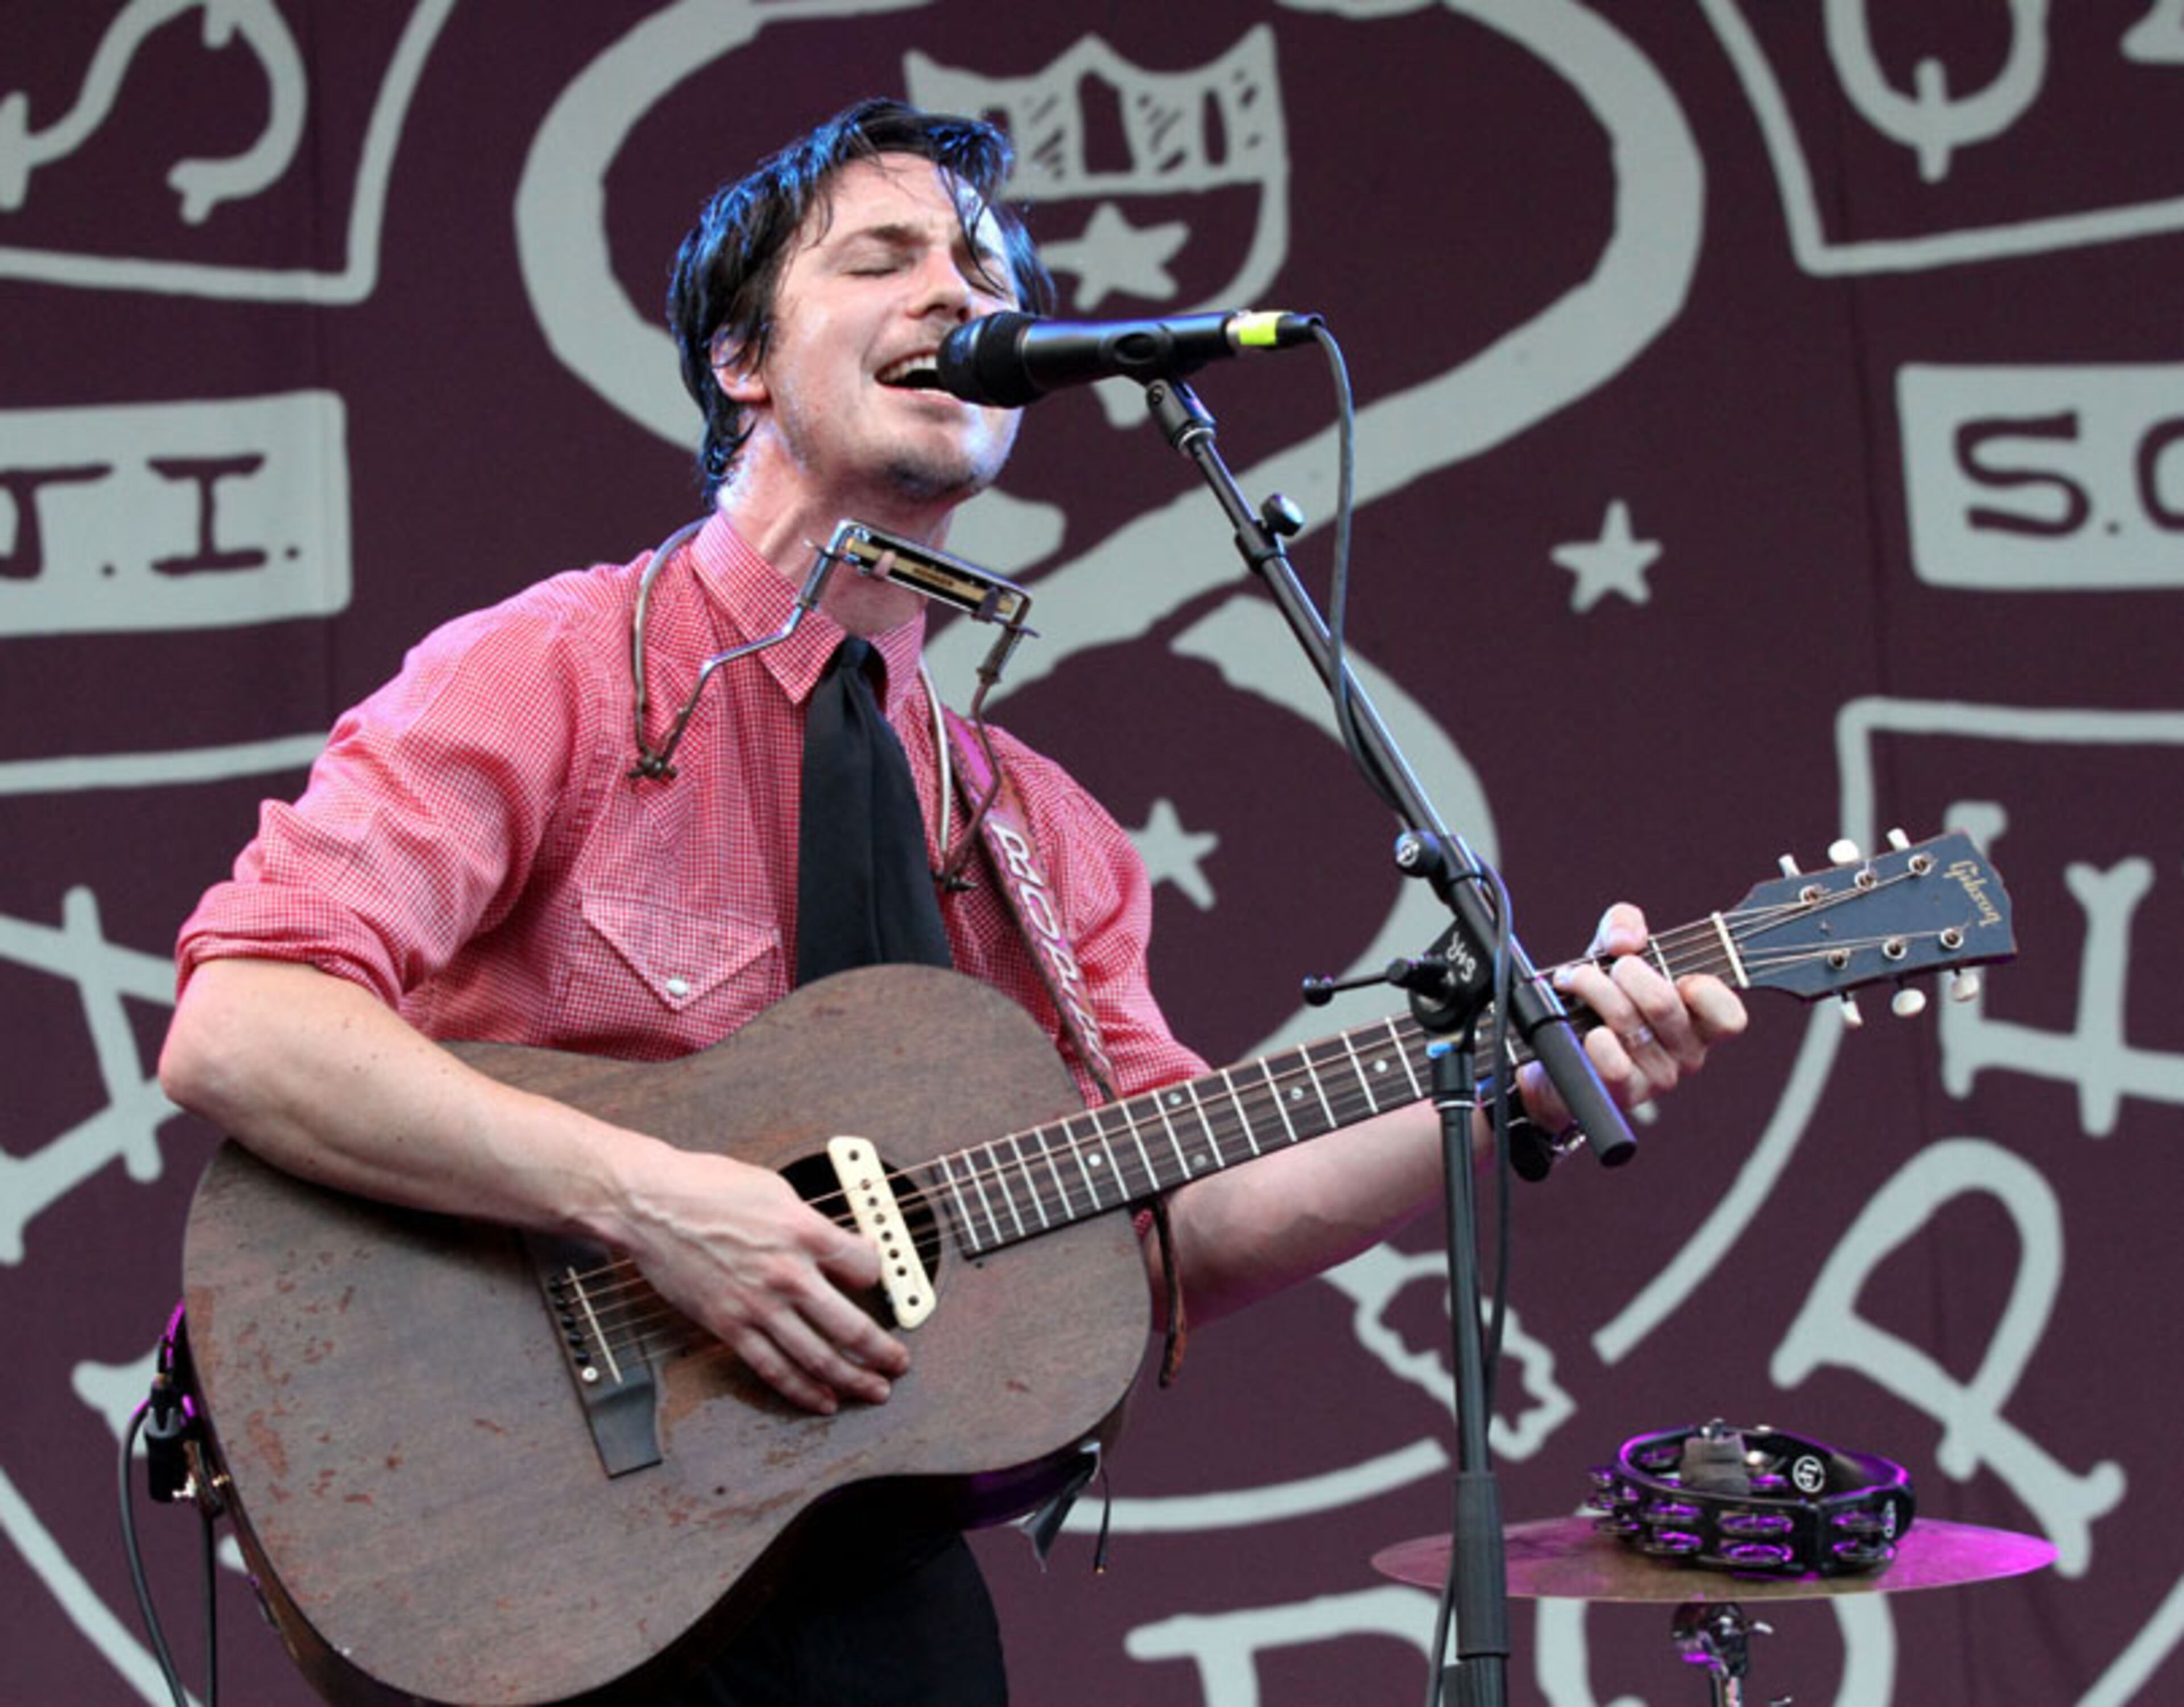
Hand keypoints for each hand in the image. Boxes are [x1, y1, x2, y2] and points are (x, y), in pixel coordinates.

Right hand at [615, 1146, 907, 1414]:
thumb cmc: (707, 1188)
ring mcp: (758, 1306)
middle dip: (882, 1351)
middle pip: (852, 1326)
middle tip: (898, 1362)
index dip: (878, 1275)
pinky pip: (775, 1369)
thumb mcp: (776, 1191)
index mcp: (805, 1232)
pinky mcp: (729, 1326)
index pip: (865, 1268)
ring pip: (818, 1357)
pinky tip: (823, 1401)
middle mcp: (788, 1274)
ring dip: (853, 1379)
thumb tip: (839, 1244)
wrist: (651, 1204)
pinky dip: (803, 1391)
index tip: (879, 1281)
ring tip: (875, 1390)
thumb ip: (812, 1223)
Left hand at [1516, 902, 1747, 1130]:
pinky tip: (1583, 1028)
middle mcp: (1686, 1052)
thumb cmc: (1601, 997)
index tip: (1679, 975)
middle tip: (1607, 967)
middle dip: (1624, 972)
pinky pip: (1615, 1066)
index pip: (1729, 1017)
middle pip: (1662, 1004)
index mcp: (1699, 1020)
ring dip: (1593, 989)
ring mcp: (1658, 1077)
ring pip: (1628, 1023)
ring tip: (1575, 979)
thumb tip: (1626, 939)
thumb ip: (1625, 924)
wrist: (1558, 1049)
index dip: (1707, 991)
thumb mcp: (1614, 951)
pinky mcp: (1626, 1095)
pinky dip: (1594, 1039)